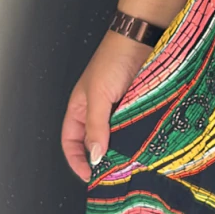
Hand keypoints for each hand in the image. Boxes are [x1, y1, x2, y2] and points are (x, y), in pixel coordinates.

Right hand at [61, 30, 154, 181]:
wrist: (141, 38)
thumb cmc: (113, 59)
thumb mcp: (98, 95)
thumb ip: (96, 126)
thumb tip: (94, 156)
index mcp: (79, 108)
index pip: (71, 141)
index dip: (77, 160)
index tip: (89, 175)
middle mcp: (98, 111)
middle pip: (95, 143)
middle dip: (102, 159)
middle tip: (113, 174)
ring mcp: (119, 109)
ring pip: (117, 137)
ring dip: (122, 150)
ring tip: (130, 164)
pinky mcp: (137, 106)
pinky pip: (134, 128)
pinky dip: (137, 138)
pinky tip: (143, 146)